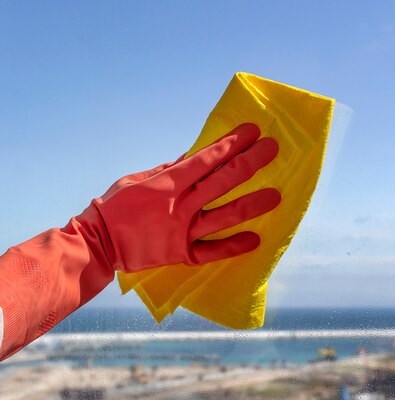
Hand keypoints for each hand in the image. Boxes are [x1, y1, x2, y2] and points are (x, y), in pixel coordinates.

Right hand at [80, 123, 279, 271]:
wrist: (99, 243)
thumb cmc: (115, 206)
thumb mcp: (138, 179)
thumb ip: (169, 170)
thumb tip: (194, 156)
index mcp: (169, 183)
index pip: (208, 159)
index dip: (232, 143)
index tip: (252, 131)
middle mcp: (180, 206)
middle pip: (223, 181)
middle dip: (250, 162)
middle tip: (272, 149)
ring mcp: (183, 232)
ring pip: (224, 215)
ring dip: (252, 204)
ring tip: (275, 195)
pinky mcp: (181, 254)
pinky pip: (212, 251)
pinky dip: (234, 246)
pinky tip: (255, 240)